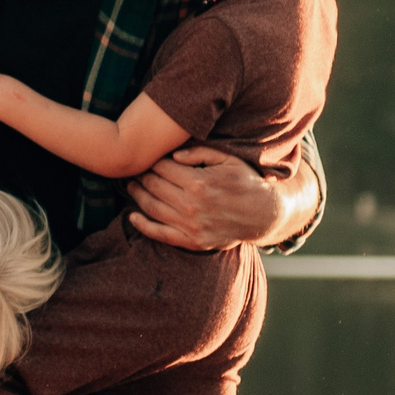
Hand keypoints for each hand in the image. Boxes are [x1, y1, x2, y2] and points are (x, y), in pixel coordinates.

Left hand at [125, 146, 281, 250]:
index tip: (146, 156)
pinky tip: (133, 216)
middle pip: (154, 186)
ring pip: (153, 208)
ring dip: (137, 196)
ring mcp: (191, 227)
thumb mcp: (228, 159)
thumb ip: (200, 152)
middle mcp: (192, 206)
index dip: (151, 161)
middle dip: (141, 175)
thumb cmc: (246, 181)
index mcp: (200, 183)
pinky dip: (143, 225)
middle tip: (134, 169)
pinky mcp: (193, 242)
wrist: (264, 215)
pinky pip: (160, 234)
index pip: (163, 168)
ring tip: (131, 186)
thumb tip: (172, 155)